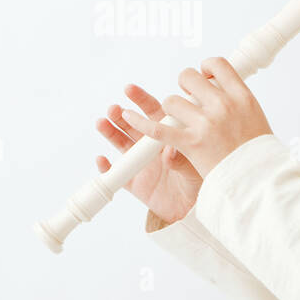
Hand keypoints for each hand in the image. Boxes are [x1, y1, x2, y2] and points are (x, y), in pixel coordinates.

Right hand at [95, 83, 202, 225]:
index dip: (141, 100)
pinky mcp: (132, 182)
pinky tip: (102, 159)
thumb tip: (170, 150)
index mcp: (167, 135)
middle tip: (114, 108)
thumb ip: (181, 161)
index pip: (153, 112)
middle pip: (132, 124)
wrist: (192, 210)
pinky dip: (106, 168)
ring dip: (110, 132)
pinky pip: (116, 174)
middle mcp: (150, 146)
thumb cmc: (198, 183)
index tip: (130, 89)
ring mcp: (139, 163)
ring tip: (102, 123)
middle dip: (121, 114)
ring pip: (120, 143)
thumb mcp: (194, 171)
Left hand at [118, 57, 272, 177]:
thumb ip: (236, 102)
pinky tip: (127, 115)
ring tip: (178, 119)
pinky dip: (139, 122)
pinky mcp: (189, 145)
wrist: (258, 184)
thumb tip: (219, 86)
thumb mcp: (255, 120)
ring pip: (172, 101)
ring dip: (171, 109)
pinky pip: (157, 129)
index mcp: (242, 98)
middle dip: (184, 84)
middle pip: (190, 78)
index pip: (219, 66)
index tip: (205, 75)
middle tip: (187, 96)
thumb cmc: (258, 155)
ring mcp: (204, 125)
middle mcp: (223, 106)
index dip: (207, 67)